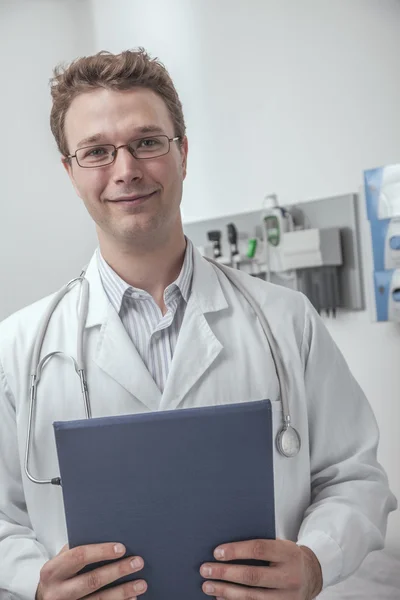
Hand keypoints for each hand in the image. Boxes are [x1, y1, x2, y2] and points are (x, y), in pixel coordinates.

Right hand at [36, 542, 146, 599]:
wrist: (44, 599)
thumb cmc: (60, 573)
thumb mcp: (62, 560)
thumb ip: (78, 549)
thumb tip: (110, 534)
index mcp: (52, 570)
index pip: (78, 557)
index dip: (101, 552)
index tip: (122, 548)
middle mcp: (56, 592)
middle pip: (91, 581)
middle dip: (117, 571)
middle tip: (138, 562)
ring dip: (123, 592)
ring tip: (141, 584)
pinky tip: (132, 598)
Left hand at [200, 539, 322, 598]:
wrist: (312, 575)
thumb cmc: (287, 556)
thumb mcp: (280, 545)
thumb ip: (260, 546)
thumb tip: (226, 548)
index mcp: (288, 553)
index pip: (259, 550)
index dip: (236, 550)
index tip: (216, 552)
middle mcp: (289, 577)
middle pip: (252, 576)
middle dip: (226, 573)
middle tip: (206, 570)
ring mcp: (287, 597)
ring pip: (252, 597)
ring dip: (226, 592)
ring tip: (208, 586)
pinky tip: (221, 598)